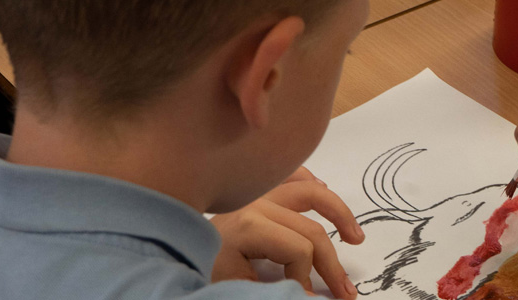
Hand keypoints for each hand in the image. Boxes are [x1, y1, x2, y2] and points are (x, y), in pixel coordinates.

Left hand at [210, 167, 365, 298]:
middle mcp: (257, 203)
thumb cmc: (199, 268)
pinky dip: (309, 181)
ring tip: (355, 238)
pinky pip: (291, 176)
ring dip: (337, 214)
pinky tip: (323, 190)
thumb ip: (275, 291)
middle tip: (346, 293)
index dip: (308, 278)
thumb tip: (312, 298)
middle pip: (311, 230)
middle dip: (332, 265)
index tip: (305, 298)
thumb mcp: (234, 286)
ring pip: (311, 193)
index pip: (300, 250)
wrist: (162, 246)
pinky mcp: (254, 191)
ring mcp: (257, 193)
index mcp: (250, 225)